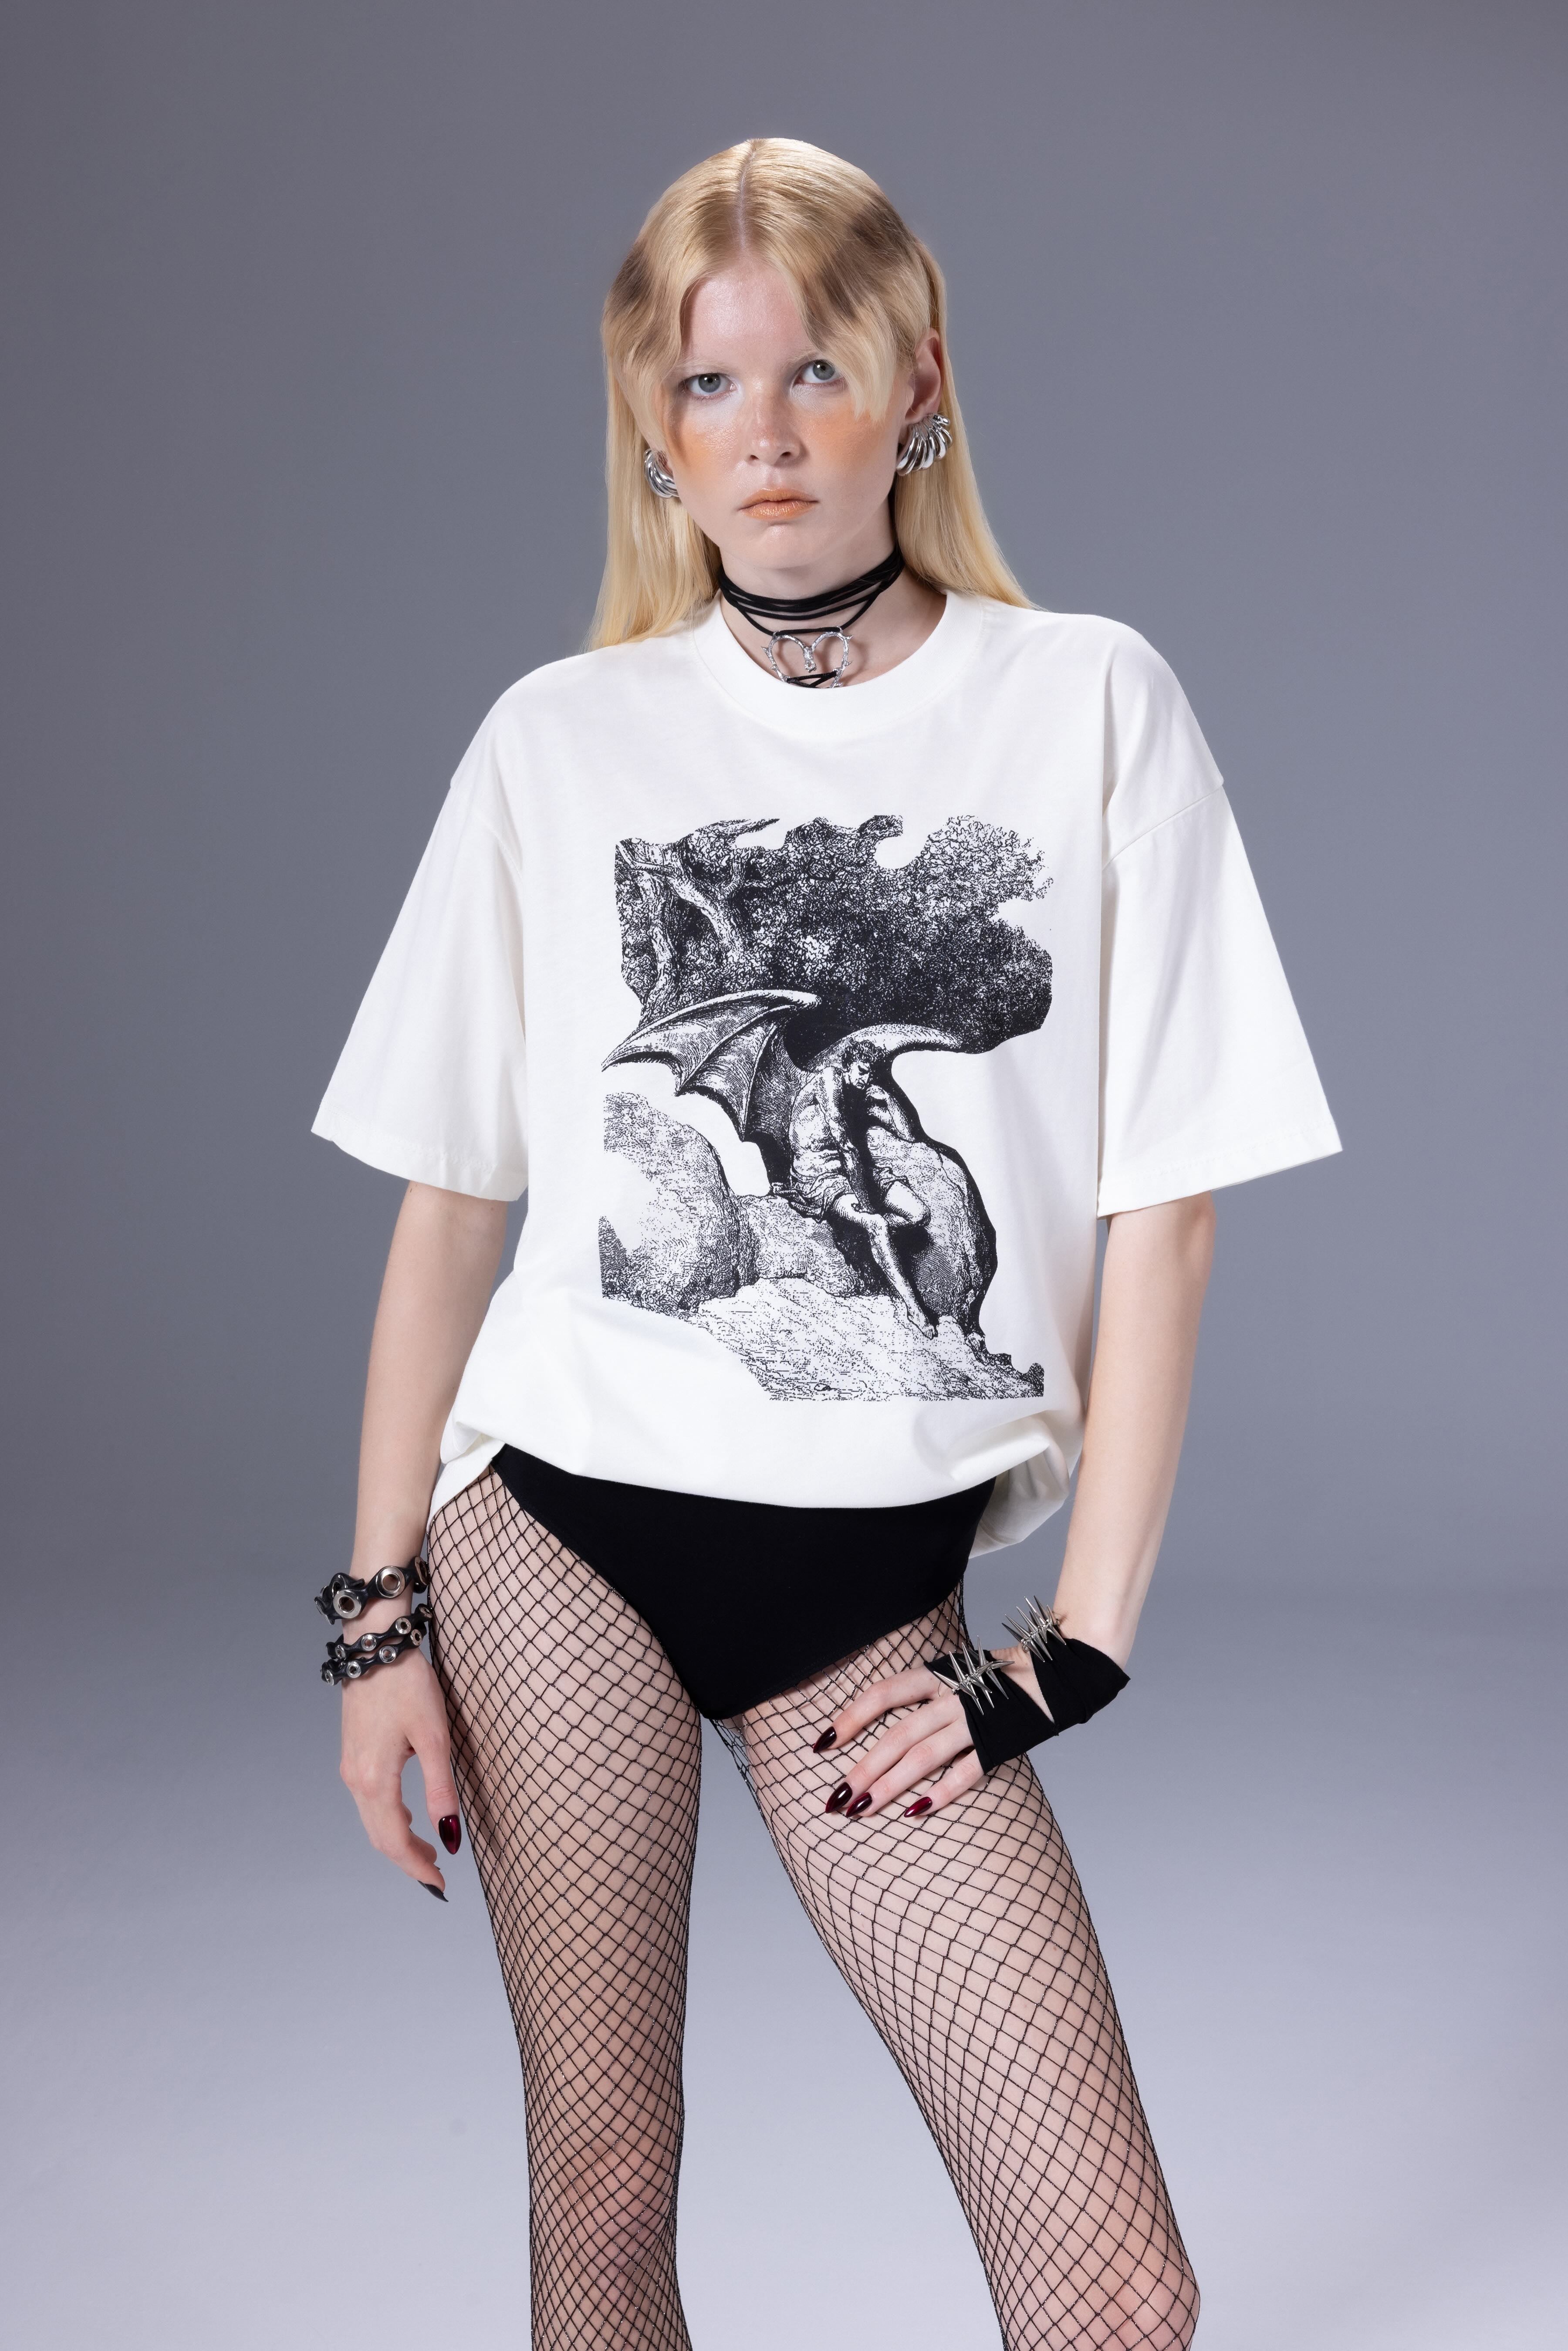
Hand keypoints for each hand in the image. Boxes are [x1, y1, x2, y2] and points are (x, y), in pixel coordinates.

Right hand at [339, 1642, 460, 1895]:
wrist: (375, 1647)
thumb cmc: (407, 1686)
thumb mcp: (434, 1738)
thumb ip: (441, 1789)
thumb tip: (450, 1834)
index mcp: (375, 1780)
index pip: (394, 1840)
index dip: (416, 1867)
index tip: (439, 1884)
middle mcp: (356, 1779)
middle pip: (379, 1836)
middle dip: (407, 1859)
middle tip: (435, 1876)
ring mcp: (351, 1767)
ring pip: (371, 1820)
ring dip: (397, 1840)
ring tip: (426, 1851)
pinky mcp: (353, 1754)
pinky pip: (368, 1801)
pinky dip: (386, 1818)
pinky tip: (406, 1816)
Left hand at [814, 1645, 1045, 1820]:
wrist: (1060, 1671)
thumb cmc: (1000, 1675)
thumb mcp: (957, 1671)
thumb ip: (925, 1693)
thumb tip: (885, 1722)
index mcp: (937, 1674)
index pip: (882, 1694)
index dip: (849, 1718)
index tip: (821, 1744)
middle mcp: (953, 1695)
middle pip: (896, 1735)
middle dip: (861, 1769)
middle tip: (834, 1799)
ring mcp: (977, 1720)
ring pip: (923, 1756)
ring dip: (888, 1786)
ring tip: (861, 1811)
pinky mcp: (1001, 1743)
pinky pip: (967, 1772)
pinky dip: (941, 1792)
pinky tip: (916, 1812)